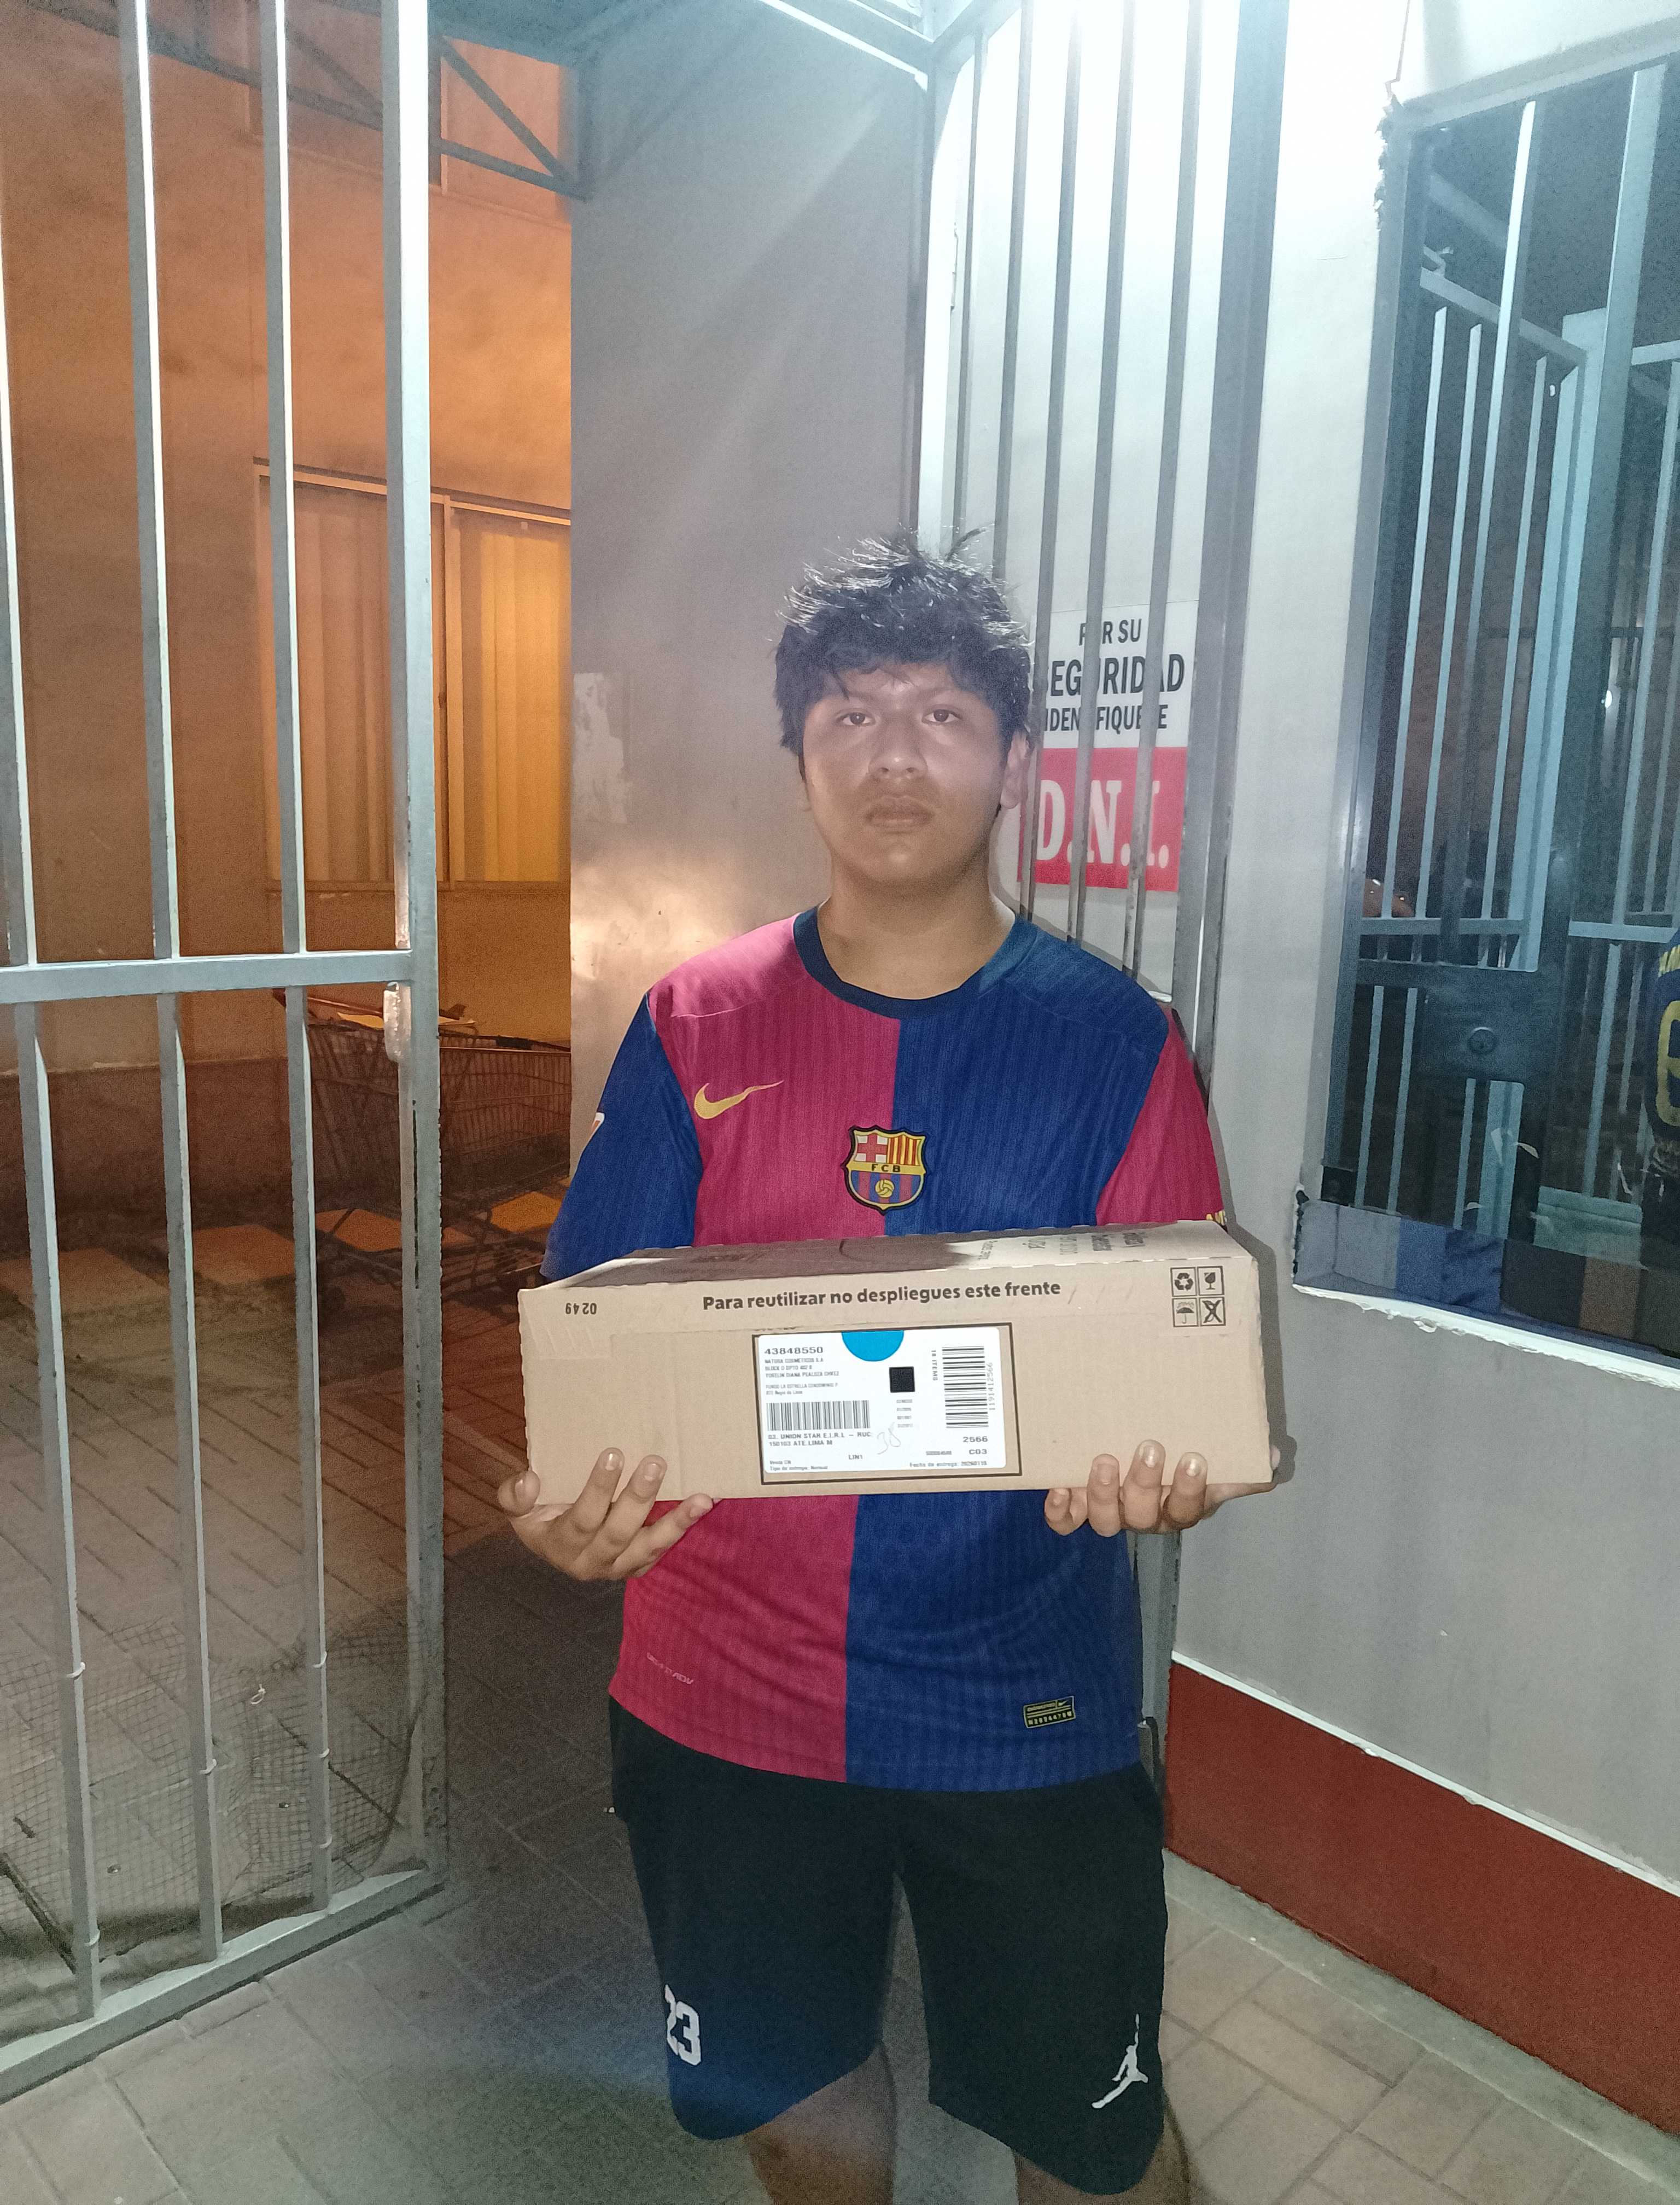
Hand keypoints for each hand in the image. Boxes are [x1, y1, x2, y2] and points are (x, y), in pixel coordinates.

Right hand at [495, 1449, 713, 1580]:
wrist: (555, 1546)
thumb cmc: (539, 1516)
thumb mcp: (517, 1508)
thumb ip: (514, 1495)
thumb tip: (529, 1481)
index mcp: (560, 1545)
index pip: (582, 1518)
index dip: (598, 1489)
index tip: (613, 1453)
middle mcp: (591, 1562)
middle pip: (618, 1532)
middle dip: (638, 1498)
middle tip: (655, 1462)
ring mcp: (618, 1567)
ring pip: (649, 1547)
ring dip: (676, 1522)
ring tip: (701, 1498)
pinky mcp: (638, 1565)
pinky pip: (664, 1548)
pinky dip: (686, 1527)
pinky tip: (707, 1503)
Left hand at [1044, 1440, 1278, 1537]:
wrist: (1139, 1443)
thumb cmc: (1182, 1454)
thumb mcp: (1214, 1458)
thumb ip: (1240, 1462)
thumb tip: (1271, 1457)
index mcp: (1179, 1506)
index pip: (1187, 1509)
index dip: (1189, 1490)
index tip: (1194, 1459)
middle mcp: (1144, 1516)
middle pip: (1142, 1516)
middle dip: (1145, 1484)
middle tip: (1149, 1448)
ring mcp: (1109, 1512)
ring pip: (1104, 1520)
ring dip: (1103, 1493)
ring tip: (1103, 1461)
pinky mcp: (1076, 1505)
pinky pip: (1066, 1522)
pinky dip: (1060, 1512)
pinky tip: (1058, 1489)